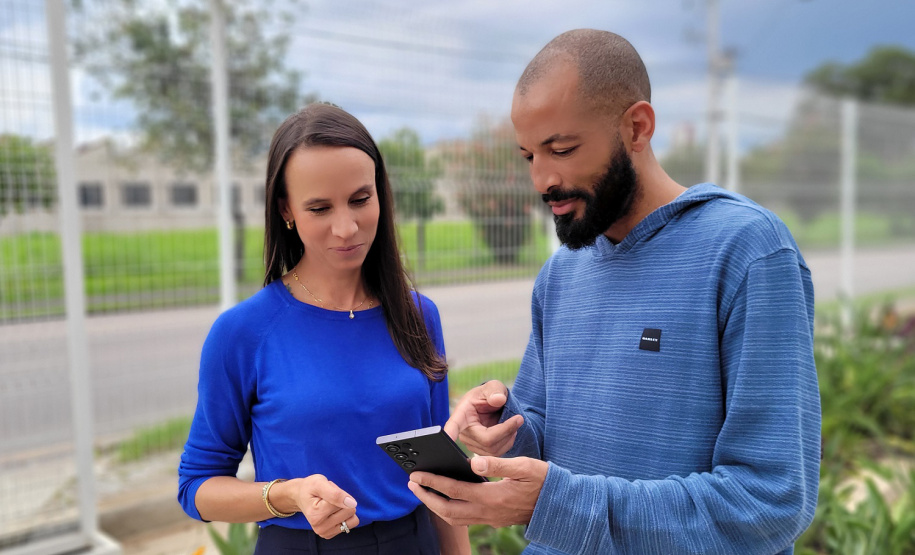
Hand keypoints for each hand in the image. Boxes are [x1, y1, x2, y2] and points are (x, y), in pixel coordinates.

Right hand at [293, 474, 358, 538]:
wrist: (300, 496)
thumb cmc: (310, 488)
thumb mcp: (320, 483)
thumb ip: (335, 493)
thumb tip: (352, 504)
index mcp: (316, 515)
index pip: (344, 502)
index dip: (338, 493)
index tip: (327, 492)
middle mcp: (320, 527)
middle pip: (350, 511)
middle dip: (342, 501)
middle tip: (328, 498)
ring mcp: (324, 533)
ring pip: (352, 519)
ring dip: (344, 509)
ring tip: (331, 505)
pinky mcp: (330, 535)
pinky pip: (350, 524)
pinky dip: (344, 516)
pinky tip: (332, 512)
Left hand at [407, 456, 547, 527]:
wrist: (560, 504)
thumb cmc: (544, 480)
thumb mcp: (524, 466)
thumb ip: (498, 463)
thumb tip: (473, 462)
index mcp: (493, 497)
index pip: (454, 490)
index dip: (433, 482)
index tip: (416, 474)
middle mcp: (489, 512)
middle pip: (448, 510)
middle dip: (427, 497)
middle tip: (412, 484)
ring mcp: (491, 519)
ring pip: (455, 518)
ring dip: (436, 506)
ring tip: (424, 491)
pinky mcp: (494, 520)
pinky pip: (465, 518)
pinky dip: (451, 509)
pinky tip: (447, 498)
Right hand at [444, 380, 523, 456]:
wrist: (493, 407)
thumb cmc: (490, 395)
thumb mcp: (493, 387)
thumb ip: (495, 390)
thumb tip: (498, 400)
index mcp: (462, 414)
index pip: (454, 425)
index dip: (450, 432)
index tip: (445, 436)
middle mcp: (463, 432)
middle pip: (486, 440)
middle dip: (506, 430)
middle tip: (519, 418)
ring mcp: (471, 444)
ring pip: (493, 450)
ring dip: (509, 437)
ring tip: (515, 423)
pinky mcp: (481, 452)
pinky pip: (497, 455)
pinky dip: (508, 443)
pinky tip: (510, 432)